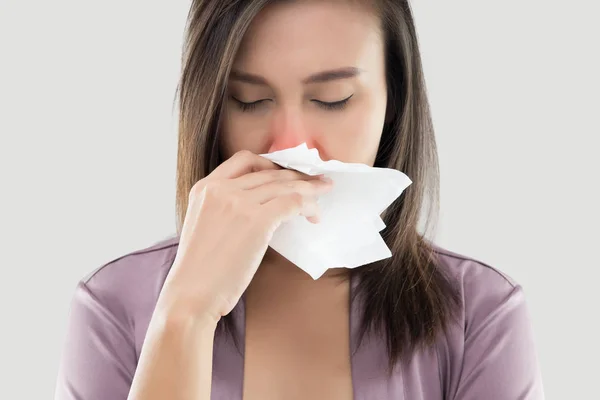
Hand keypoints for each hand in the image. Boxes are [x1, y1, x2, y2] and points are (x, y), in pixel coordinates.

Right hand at [158, 149, 332, 324]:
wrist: (192, 293)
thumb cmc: (200, 270)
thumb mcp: (204, 224)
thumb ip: (224, 208)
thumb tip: (259, 206)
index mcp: (205, 187)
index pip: (244, 160)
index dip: (271, 164)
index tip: (286, 174)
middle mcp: (221, 188)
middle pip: (270, 172)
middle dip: (296, 176)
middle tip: (315, 182)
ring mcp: (239, 202)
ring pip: (285, 184)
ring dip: (309, 188)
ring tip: (323, 193)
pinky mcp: (257, 220)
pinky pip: (292, 202)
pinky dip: (308, 206)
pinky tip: (313, 215)